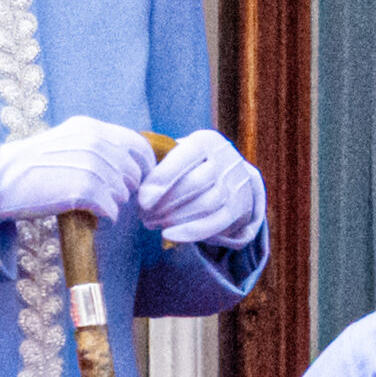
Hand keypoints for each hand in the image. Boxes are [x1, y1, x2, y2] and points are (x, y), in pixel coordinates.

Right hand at [0, 115, 155, 221]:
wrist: (3, 179)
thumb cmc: (34, 164)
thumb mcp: (67, 140)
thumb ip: (96, 144)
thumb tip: (128, 161)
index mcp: (90, 127)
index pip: (137, 144)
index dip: (144, 164)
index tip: (140, 179)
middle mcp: (94, 141)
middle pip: (133, 172)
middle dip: (125, 188)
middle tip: (105, 195)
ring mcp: (90, 164)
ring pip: (123, 193)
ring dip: (111, 202)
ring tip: (88, 201)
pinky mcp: (84, 189)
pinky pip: (112, 210)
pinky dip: (102, 216)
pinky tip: (86, 211)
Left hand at [137, 129, 265, 248]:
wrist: (233, 173)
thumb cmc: (192, 162)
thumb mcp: (180, 151)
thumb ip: (160, 160)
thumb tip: (135, 181)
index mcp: (206, 141)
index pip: (183, 158)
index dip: (161, 179)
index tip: (142, 200)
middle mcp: (225, 160)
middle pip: (194, 184)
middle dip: (165, 203)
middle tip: (143, 215)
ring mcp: (235, 185)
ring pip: (205, 205)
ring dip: (175, 218)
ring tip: (151, 223)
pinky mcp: (240, 208)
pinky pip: (215, 224)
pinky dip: (190, 232)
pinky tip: (169, 235)